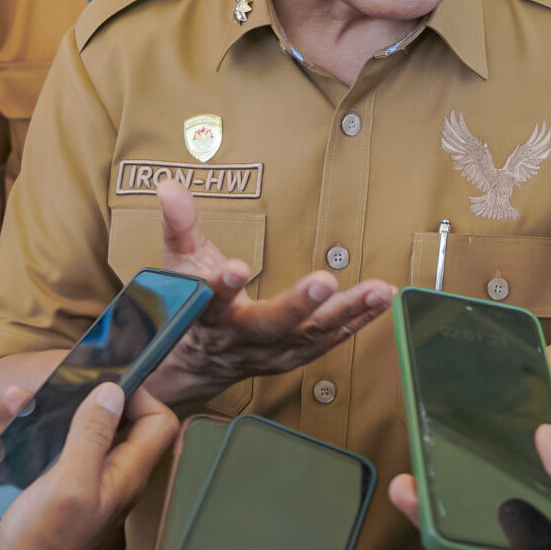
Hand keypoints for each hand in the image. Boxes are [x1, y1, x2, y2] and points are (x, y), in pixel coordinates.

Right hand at [0, 381, 176, 549]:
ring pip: (68, 439)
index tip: (104, 379)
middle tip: (49, 386)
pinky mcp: (48, 499)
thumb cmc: (41, 546)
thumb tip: (114, 392)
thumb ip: (93, 435)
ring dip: (40, 419)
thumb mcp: (70, 482)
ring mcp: (78, 491)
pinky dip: (13, 447)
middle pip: (112, 425)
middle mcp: (108, 481)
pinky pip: (36, 461)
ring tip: (9, 403)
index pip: (158, 423)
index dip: (140, 395)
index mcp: (124, 476)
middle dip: (80, 398)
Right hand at [144, 177, 394, 410]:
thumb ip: (179, 223)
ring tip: (377, 289)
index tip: (234, 270)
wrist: (194, 365)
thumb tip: (168, 184)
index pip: (210, 301)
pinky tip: (382, 298)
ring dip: (346, 312)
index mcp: (206, 315)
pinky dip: (358, 320)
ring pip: (309, 335)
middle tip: (323, 282)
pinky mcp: (295, 355)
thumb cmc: (188, 306)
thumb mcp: (178, 263)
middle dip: (298, 306)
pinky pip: (330, 339)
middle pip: (268, 325)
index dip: (221, 288)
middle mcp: (239, 338)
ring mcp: (270, 352)